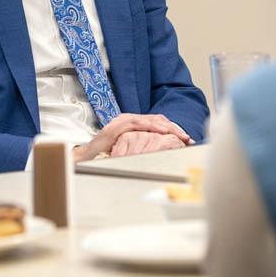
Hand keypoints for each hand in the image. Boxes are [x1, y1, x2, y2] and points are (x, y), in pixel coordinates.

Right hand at [72, 113, 190, 161]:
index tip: (186, 139)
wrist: (88, 157)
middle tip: (187, 138)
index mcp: (135, 124)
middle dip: (174, 128)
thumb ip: (145, 148)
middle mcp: (130, 119)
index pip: (158, 123)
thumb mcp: (132, 150)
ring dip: (167, 128)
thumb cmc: (108, 154)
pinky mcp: (117, 126)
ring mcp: (123, 121)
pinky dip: (151, 126)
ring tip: (178, 135)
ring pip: (150, 120)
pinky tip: (161, 132)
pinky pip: (137, 123)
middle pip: (158, 119)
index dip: (174, 129)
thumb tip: (163, 154)